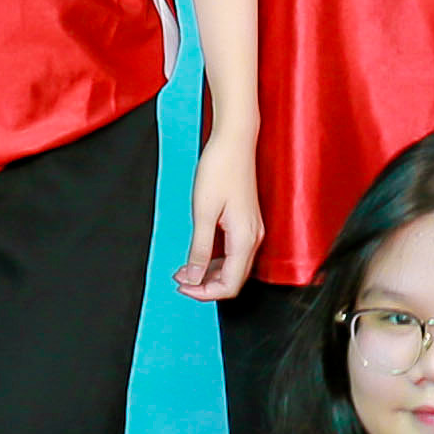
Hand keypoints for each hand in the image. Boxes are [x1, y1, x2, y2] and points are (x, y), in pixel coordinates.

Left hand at [176, 117, 260, 300]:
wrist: (234, 141)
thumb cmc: (220, 169)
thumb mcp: (203, 212)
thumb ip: (199, 249)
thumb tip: (193, 277)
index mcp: (245, 239)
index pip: (230, 284)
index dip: (205, 293)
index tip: (182, 287)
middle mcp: (254, 238)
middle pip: (234, 279)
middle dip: (206, 285)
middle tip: (179, 280)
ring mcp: (252, 230)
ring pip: (234, 267)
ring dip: (209, 273)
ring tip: (184, 268)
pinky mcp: (247, 222)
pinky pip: (234, 252)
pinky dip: (216, 260)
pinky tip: (198, 253)